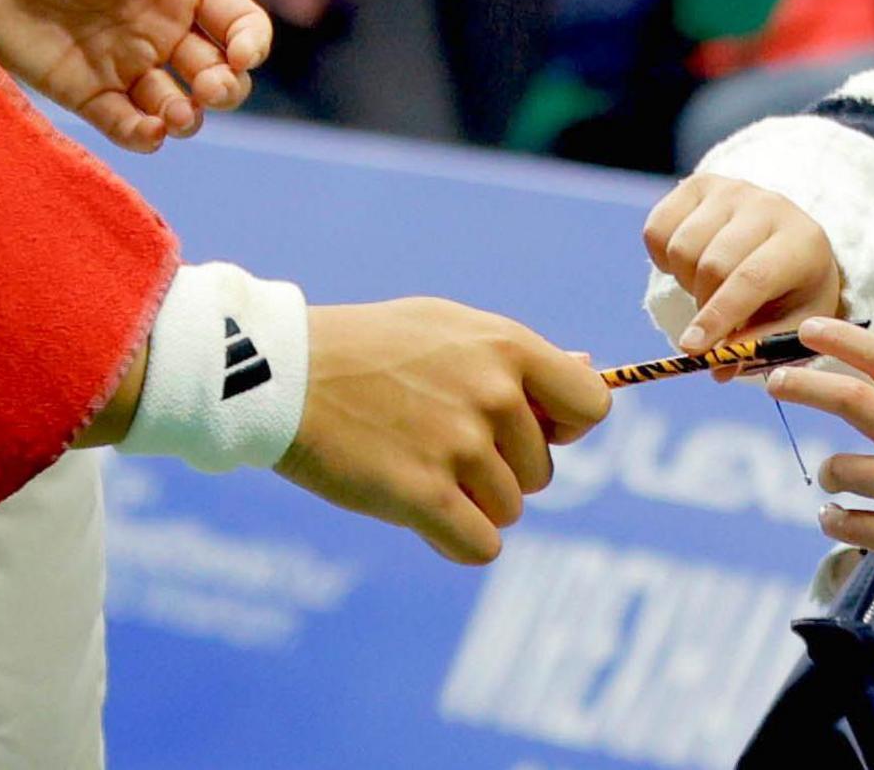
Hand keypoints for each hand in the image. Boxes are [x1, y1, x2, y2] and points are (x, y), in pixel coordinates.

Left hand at [0, 0, 270, 150]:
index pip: (237, 21)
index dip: (251, 42)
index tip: (241, 54)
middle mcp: (158, 27)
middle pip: (217, 72)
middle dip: (227, 88)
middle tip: (211, 87)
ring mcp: (121, 61)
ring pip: (176, 106)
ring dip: (188, 118)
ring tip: (177, 114)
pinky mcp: (82, 89)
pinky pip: (124, 124)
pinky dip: (144, 136)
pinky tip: (150, 132)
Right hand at [279, 297, 611, 563]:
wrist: (282, 375)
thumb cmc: (366, 348)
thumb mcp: (446, 327)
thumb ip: (516, 355)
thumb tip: (590, 367)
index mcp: (506, 346)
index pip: (591, 405)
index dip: (562, 427)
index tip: (525, 429)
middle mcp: (494, 394)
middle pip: (541, 472)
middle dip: (498, 471)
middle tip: (437, 444)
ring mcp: (460, 445)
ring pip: (508, 511)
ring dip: (468, 505)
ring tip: (415, 467)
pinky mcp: (424, 495)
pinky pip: (480, 546)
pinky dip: (454, 540)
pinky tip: (419, 513)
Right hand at [644, 173, 845, 349]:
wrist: (788, 239)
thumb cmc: (794, 289)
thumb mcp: (792, 323)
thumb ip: (759, 346)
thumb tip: (718, 366)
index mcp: (801, 243)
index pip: (752, 278)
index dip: (719, 315)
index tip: (693, 348)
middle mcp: (767, 206)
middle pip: (711, 265)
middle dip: (703, 306)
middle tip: (714, 321)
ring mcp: (730, 190)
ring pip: (681, 247)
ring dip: (686, 282)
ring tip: (710, 287)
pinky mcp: (699, 184)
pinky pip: (657, 229)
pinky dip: (663, 258)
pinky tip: (691, 264)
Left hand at [767, 317, 873, 583]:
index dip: (844, 338)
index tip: (808, 328)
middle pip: (852, 399)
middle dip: (805, 385)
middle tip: (774, 380)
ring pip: (841, 468)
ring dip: (828, 471)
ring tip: (832, 480)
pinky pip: (850, 524)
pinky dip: (833, 518)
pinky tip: (834, 516)